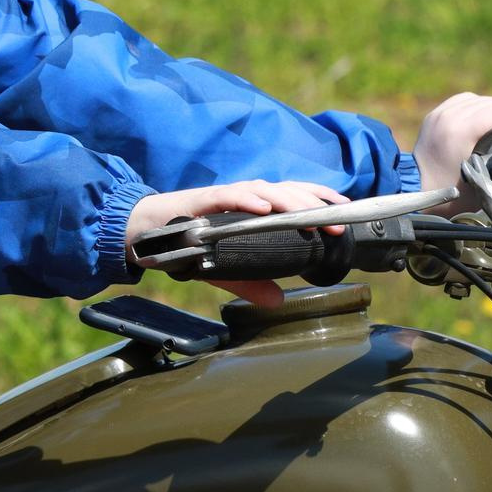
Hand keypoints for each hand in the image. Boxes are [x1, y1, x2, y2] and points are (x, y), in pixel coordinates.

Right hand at [125, 179, 349, 307]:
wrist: (146, 231)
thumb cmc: (188, 242)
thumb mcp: (224, 268)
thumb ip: (250, 282)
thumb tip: (278, 301)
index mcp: (254, 208)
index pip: (294, 196)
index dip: (321, 199)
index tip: (345, 211)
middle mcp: (244, 197)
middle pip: (287, 192)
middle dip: (314, 206)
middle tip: (336, 223)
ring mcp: (225, 197)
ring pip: (264, 190)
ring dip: (289, 201)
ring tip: (307, 215)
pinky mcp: (202, 201)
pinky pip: (229, 196)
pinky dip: (248, 200)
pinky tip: (263, 208)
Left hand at [411, 93, 491, 212]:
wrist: (412, 190)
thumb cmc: (448, 192)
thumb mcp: (482, 181)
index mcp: (461, 131)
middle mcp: (450, 116)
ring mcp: (440, 113)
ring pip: (479, 99)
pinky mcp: (435, 114)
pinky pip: (464, 100)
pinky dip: (477, 106)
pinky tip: (484, 119)